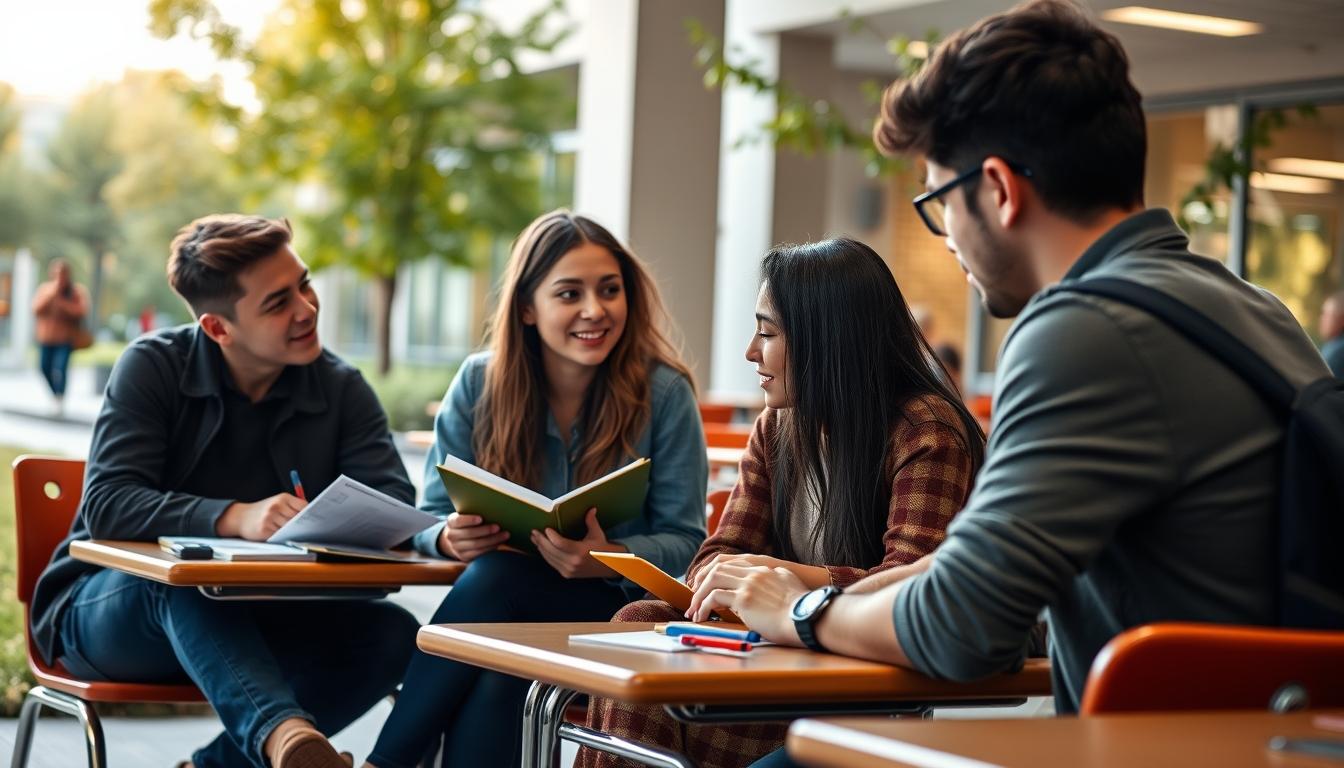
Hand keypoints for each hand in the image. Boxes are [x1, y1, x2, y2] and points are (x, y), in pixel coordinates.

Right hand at [216, 493, 305, 539]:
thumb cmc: (264, 510)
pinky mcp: (264, 530)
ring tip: (294, 532)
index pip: (303, 506)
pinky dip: (283, 537)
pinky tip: (282, 535)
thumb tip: (312, 517)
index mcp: (283, 498)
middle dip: (303, 525)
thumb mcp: (277, 503)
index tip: (317, 520)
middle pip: (298, 519)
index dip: (310, 514)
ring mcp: (270, 518)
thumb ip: (293, 507)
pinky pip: (280, 536)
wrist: (241, 517)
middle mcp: (276, 506)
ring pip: (290, 529)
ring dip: (293, 532)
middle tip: (309, 529)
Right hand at [439, 513, 508, 561]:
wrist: (457, 539)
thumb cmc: (467, 523)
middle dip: (485, 530)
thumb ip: (475, 512)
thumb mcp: (466, 516)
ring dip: (492, 540)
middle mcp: (451, 536)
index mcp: (451, 522)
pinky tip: (499, 543)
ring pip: (476, 545)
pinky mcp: (464, 557)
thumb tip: (493, 510)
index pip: (458, 521)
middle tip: (498, 527)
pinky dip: (490, 548)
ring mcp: (456, 548)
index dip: (469, 520)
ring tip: (505, 535)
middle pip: (469, 533)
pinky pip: (478, 553)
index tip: (481, 518)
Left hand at [531, 508, 625, 578]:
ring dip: (541, 548)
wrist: (610, 566)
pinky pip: (552, 563)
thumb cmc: (602, 548)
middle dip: (541, 541)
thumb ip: (591, 521)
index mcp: (581, 552)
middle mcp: (573, 562)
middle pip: (551, 551)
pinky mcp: (567, 574)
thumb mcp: (598, 534)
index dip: (551, 536)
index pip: (560, 544)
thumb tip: (591, 508)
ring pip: (549, 558)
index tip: (546, 529)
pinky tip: (542, 547)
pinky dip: (546, 555)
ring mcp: (569, 570)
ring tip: (535, 538)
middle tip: (534, 532)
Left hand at [686, 563, 809, 645]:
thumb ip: (779, 578)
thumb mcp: (791, 585)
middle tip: (694, 598)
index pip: (732, 562)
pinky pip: (714, 598)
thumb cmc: (802, 610)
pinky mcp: (744, 599)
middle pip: (718, 568)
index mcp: (766, 569)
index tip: (706, 585)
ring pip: (712, 580)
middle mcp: (755, 572)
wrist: (808, 618)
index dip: (715, 572)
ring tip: (693, 610)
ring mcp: (749, 584)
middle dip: (702, 582)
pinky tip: (701, 616)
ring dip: (699, 595)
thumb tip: (773, 581)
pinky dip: (703, 606)